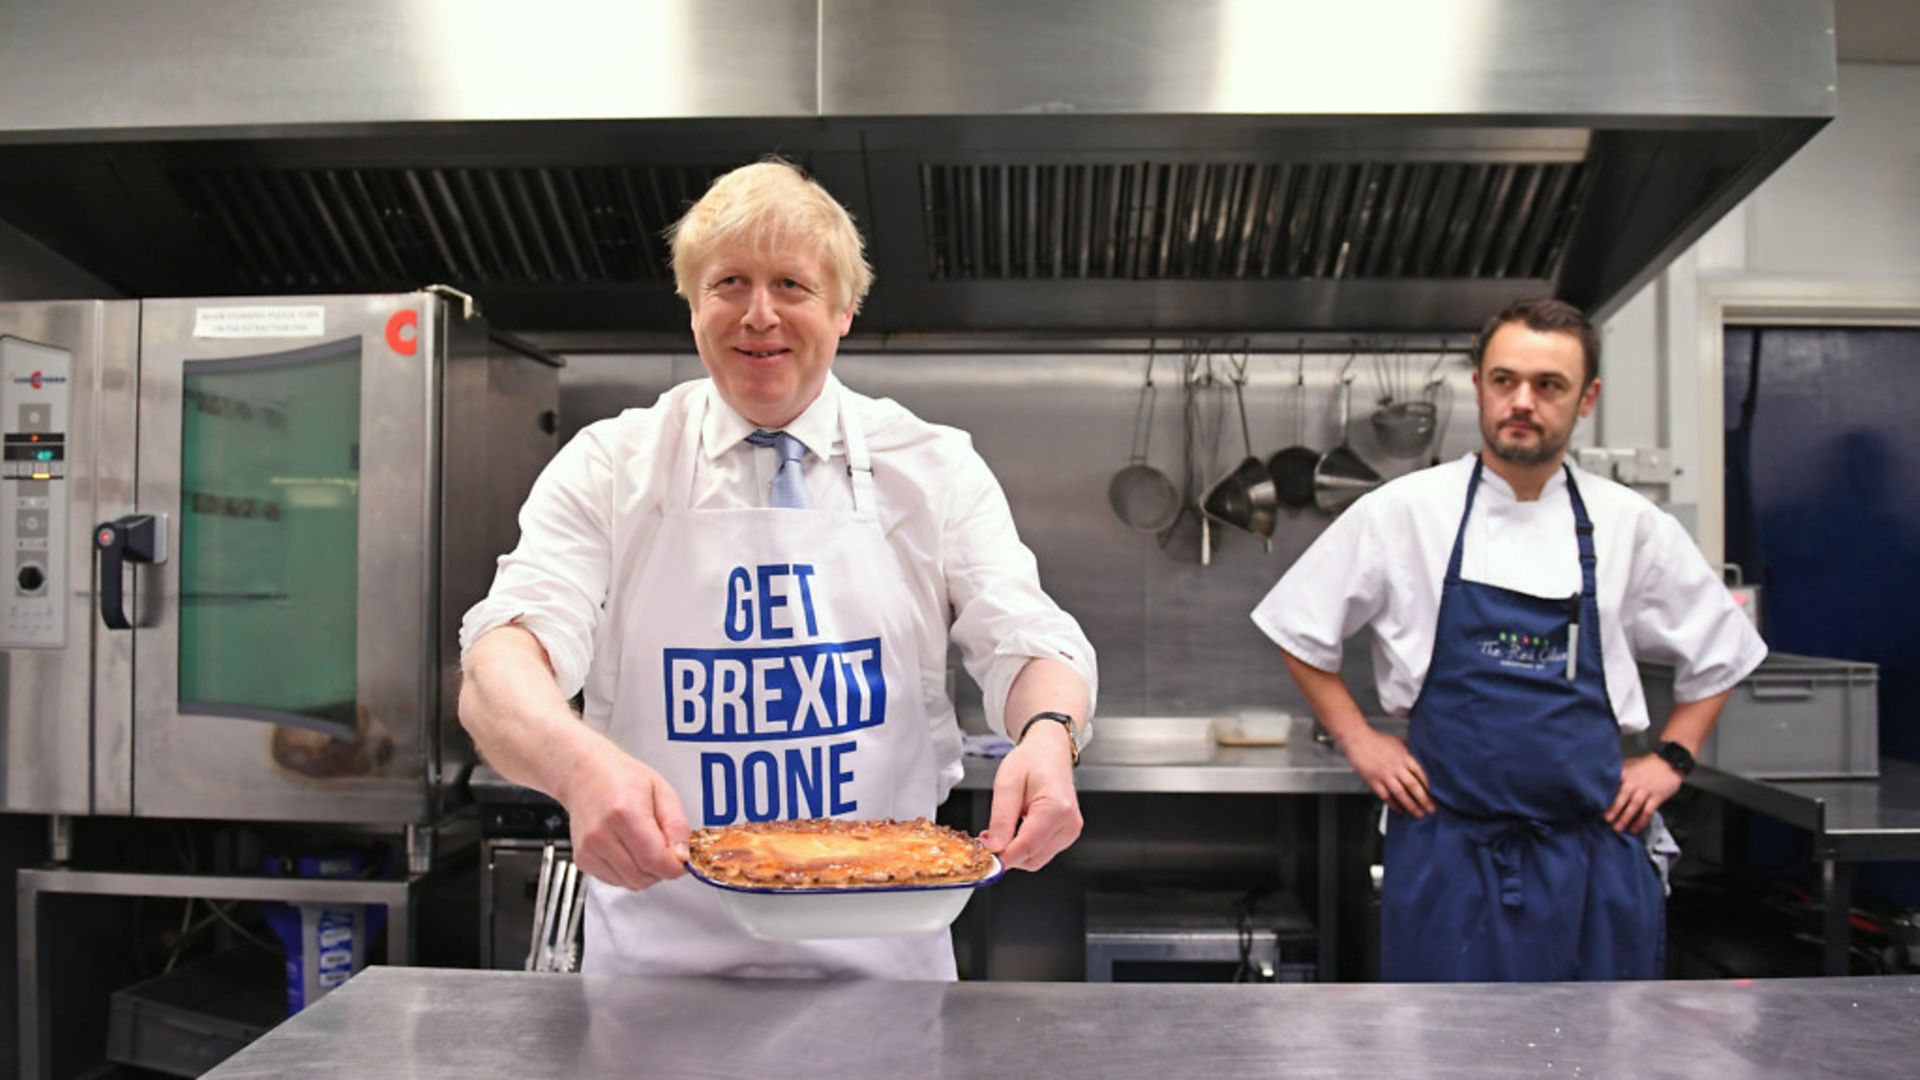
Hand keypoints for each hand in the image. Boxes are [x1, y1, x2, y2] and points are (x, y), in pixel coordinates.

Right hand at [559, 750, 691, 890]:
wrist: (586, 773)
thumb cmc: (621, 777)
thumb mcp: (662, 791)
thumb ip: (677, 825)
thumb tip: (682, 855)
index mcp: (625, 813)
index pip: (656, 861)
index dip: (675, 866)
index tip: (682, 860)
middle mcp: (602, 834)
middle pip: (643, 876)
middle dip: (661, 869)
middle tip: (665, 848)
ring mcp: (589, 849)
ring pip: (630, 883)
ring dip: (645, 872)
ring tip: (645, 845)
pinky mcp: (583, 859)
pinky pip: (616, 881)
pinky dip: (629, 872)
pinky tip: (629, 849)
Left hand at [981, 721, 1082, 871]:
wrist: (1049, 751)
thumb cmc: (1031, 761)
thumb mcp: (1007, 784)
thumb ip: (1001, 819)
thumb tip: (995, 848)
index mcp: (1056, 808)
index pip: (1026, 846)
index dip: (1002, 857)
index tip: (982, 857)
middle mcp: (1069, 824)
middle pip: (1031, 858)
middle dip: (1006, 854)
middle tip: (985, 839)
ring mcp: (1070, 831)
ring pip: (1035, 859)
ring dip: (1014, 852)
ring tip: (1000, 830)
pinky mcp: (1066, 835)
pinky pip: (1041, 852)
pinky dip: (1024, 848)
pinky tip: (1013, 831)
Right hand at [1339, 727, 1434, 817]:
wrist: (1357, 739)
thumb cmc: (1377, 740)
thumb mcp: (1398, 741)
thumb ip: (1410, 751)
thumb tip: (1420, 758)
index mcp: (1405, 757)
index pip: (1421, 774)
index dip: (1429, 787)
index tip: (1436, 796)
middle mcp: (1396, 767)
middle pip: (1413, 786)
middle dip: (1424, 800)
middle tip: (1431, 809)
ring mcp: (1385, 774)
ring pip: (1401, 793)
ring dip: (1411, 805)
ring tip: (1418, 814)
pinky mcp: (1373, 780)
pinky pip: (1385, 796)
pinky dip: (1393, 804)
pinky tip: (1400, 810)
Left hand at [1606, 753, 1683, 833]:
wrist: (1669, 763)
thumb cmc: (1647, 765)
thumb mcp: (1630, 764)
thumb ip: (1619, 773)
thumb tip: (1605, 784)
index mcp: (1626, 773)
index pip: (1613, 785)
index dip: (1605, 796)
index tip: (1596, 805)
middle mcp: (1635, 782)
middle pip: (1622, 797)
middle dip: (1614, 809)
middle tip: (1606, 820)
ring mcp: (1646, 790)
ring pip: (1634, 806)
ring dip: (1625, 818)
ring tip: (1617, 828)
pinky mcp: (1657, 797)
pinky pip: (1648, 811)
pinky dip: (1641, 821)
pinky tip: (1635, 829)